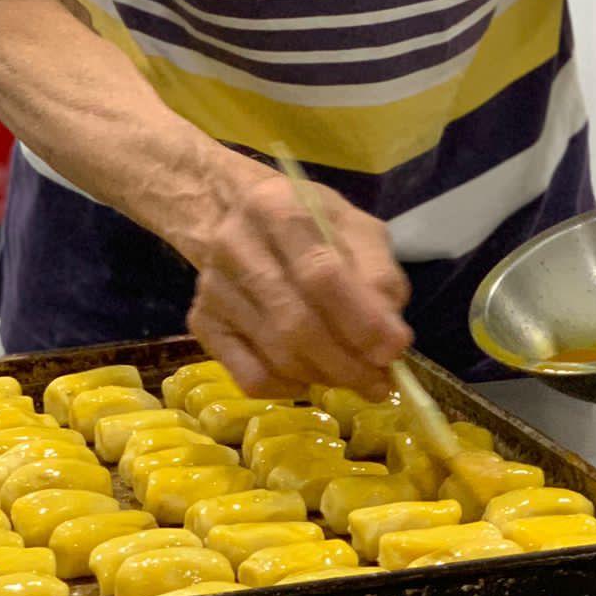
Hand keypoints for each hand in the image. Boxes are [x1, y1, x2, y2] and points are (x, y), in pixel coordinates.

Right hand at [185, 162, 413, 397]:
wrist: (232, 212)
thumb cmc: (307, 220)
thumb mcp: (353, 226)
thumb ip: (378, 273)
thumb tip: (390, 336)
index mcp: (278, 208)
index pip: (321, 274)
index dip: (361, 320)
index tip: (394, 350)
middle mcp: (236, 245)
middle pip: (296, 323)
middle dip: (346, 362)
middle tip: (379, 383)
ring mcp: (213, 287)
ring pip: (275, 354)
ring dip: (324, 377)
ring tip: (355, 379)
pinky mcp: (201, 322)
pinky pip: (249, 376)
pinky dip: (288, 387)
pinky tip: (310, 376)